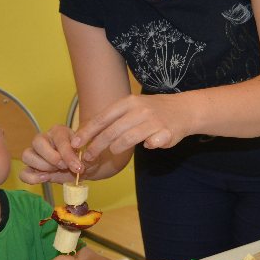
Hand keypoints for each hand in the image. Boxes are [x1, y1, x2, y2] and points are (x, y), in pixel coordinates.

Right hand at [20, 124, 82, 184]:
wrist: (84, 169)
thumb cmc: (86, 158)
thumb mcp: (91, 155)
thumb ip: (87, 156)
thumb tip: (80, 160)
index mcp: (59, 131)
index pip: (59, 139)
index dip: (67, 154)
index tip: (78, 167)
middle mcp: (44, 138)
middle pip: (37, 142)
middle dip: (52, 157)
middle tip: (64, 166)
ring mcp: (36, 153)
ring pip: (27, 155)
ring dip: (42, 166)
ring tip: (55, 171)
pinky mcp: (32, 168)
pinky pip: (23, 172)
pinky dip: (31, 178)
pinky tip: (45, 179)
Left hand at [73, 94, 191, 158]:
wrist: (184, 109)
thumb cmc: (153, 110)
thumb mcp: (132, 107)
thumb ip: (114, 119)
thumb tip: (87, 134)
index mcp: (128, 102)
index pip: (102, 118)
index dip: (87, 132)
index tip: (75, 144)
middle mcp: (139, 110)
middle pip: (111, 132)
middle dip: (97, 146)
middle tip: (88, 157)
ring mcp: (153, 121)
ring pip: (127, 139)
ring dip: (117, 148)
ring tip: (114, 152)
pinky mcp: (165, 133)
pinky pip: (150, 144)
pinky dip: (148, 146)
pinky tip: (149, 144)